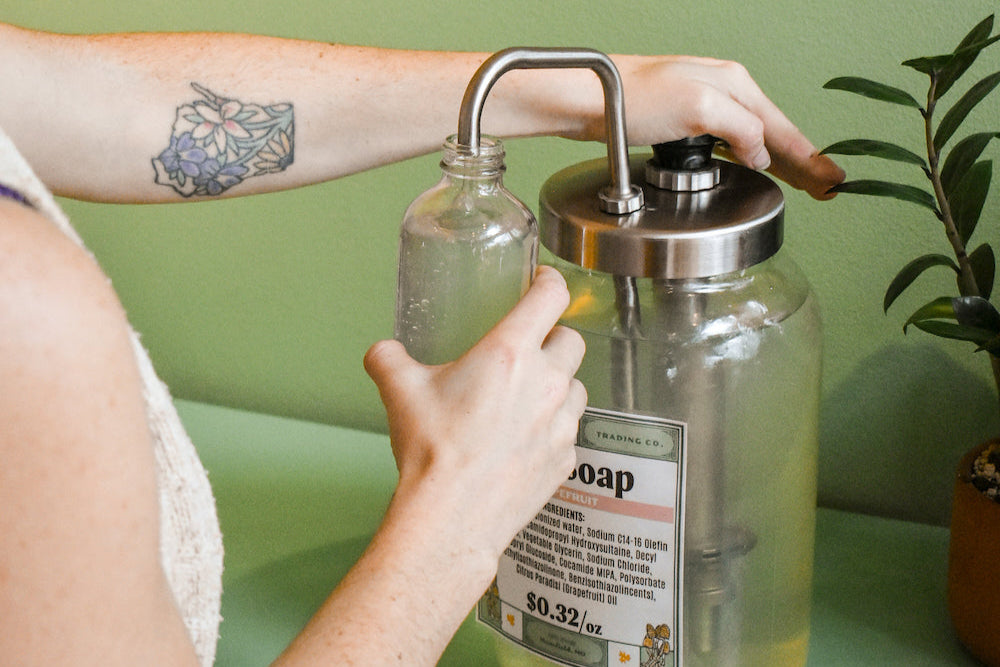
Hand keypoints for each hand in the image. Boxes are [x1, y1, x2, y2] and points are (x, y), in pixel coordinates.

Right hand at [363, 266, 586, 557]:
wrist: (451, 517)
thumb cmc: (432, 452)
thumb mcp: (400, 392)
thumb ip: (389, 360)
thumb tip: (382, 353)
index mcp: (510, 352)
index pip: (552, 297)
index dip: (551, 282)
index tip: (544, 282)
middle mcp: (546, 382)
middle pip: (572, 340)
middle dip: (555, 337)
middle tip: (531, 346)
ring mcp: (561, 422)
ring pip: (578, 386)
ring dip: (560, 383)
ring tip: (528, 396)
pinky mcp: (566, 459)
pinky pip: (569, 431)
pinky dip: (554, 428)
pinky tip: (526, 439)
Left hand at [606, 55, 844, 199]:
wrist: (588, 98)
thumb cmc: (632, 99)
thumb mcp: (698, 108)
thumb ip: (740, 127)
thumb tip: (760, 153)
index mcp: (735, 84)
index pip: (782, 128)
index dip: (808, 158)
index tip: (832, 179)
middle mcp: (724, 91)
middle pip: (774, 133)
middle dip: (803, 161)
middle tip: (828, 186)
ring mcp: (703, 106)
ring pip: (753, 138)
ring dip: (779, 161)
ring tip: (803, 181)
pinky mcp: (683, 123)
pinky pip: (729, 143)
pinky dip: (749, 158)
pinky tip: (753, 167)